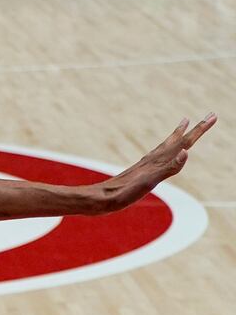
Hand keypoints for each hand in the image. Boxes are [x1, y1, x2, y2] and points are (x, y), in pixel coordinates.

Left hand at [97, 114, 216, 210]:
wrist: (101, 199)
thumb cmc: (124, 193)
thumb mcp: (149, 182)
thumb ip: (169, 168)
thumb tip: (186, 151)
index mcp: (158, 160)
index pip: (185, 142)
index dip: (200, 130)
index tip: (213, 115)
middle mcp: (154, 159)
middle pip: (179, 140)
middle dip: (196, 128)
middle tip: (211, 114)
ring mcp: (147, 164)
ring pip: (168, 145)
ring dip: (179, 133)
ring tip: (185, 122)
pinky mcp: (141, 171)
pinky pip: (158, 155)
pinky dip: (167, 149)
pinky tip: (166, 151)